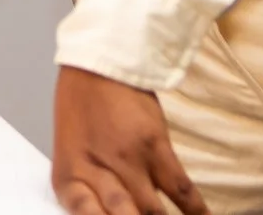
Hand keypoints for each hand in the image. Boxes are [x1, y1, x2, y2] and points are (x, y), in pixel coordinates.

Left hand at [51, 66, 208, 214]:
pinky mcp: (155, 146)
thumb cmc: (81, 109)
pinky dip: (194, 212)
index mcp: (67, 178)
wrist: (98, 62)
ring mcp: (127, 160)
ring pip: (152, 212)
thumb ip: (88, 191)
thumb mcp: (69, 154)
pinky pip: (180, 189)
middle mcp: (96, 172)